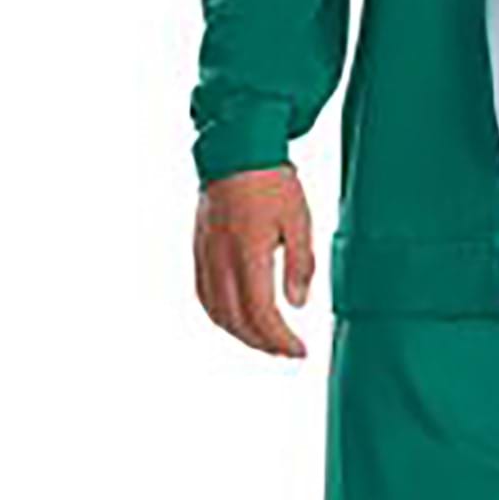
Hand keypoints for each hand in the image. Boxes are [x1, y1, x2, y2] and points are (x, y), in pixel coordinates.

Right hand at [194, 165, 314, 356]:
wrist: (235, 148)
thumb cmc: (272, 181)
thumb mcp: (299, 220)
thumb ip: (300, 265)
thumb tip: (297, 305)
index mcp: (248, 254)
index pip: (261, 313)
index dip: (280, 339)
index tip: (299, 350)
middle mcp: (221, 260)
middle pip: (236, 321)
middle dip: (263, 343)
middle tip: (287, 351)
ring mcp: (205, 255)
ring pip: (216, 312)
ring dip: (240, 334)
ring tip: (266, 341)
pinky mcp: (199, 249)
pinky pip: (204, 294)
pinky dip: (221, 315)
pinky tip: (237, 319)